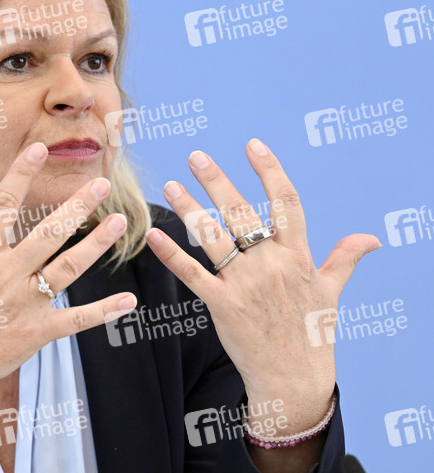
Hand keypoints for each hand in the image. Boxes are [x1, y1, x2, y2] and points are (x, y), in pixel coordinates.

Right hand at [0, 142, 135, 436]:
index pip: (2, 205)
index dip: (20, 174)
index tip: (39, 149)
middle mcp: (5, 275)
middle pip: (48, 233)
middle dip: (77, 206)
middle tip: (102, 182)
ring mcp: (24, 305)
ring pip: (68, 269)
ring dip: (96, 246)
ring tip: (120, 222)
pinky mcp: (37, 334)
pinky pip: (76, 320)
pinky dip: (104, 312)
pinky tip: (130, 300)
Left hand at [145, 138, 379, 431]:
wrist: (295, 379)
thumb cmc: (313, 333)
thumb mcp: (331, 292)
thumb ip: (344, 259)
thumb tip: (371, 238)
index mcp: (298, 256)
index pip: (286, 202)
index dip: (269, 171)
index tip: (253, 145)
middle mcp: (271, 265)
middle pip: (242, 212)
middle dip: (217, 181)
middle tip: (196, 156)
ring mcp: (245, 284)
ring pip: (213, 237)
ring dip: (189, 209)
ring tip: (170, 185)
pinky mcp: (223, 305)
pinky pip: (192, 274)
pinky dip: (171, 254)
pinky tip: (154, 235)